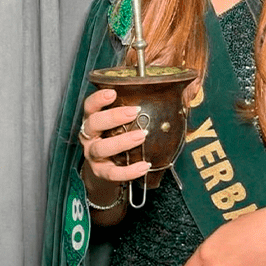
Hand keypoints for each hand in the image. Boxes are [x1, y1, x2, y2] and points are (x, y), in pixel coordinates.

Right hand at [79, 89, 150, 213]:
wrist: (106, 169)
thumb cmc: (119, 136)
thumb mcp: (125, 120)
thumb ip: (141, 106)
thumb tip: (175, 91)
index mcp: (94, 118)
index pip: (90, 105)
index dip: (99, 98)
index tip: (112, 92)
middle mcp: (90, 135)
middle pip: (93, 123)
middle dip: (113, 116)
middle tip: (133, 112)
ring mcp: (93, 154)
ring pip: (101, 148)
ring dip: (121, 141)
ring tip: (141, 136)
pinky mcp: (100, 172)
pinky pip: (112, 173)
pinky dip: (128, 171)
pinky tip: (143, 166)